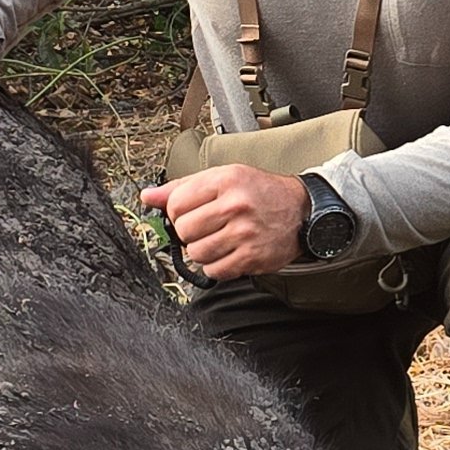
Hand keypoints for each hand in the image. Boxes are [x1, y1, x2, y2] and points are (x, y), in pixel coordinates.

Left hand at [143, 165, 309, 281]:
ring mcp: (244, 233)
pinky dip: (216, 266)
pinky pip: (214, 271)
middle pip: (184, 231)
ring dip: (202, 251)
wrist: (301, 210)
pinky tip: (228, 253)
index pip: (176, 204)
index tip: (189, 213)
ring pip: (196, 254)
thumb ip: (183, 187)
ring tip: (218, 240)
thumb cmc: (259, 192)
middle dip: (190, 233)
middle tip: (206, 228)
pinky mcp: (252, 257)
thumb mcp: (223, 177)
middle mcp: (235, 205)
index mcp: (225, 180)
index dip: (177, 212)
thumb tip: (148, 197)